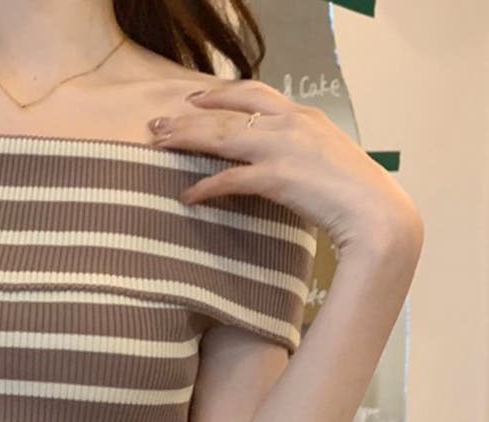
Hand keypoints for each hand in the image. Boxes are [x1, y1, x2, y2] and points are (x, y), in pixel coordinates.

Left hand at [147, 79, 423, 256]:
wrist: (377, 214)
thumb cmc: (354, 194)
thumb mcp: (325, 160)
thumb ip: (299, 152)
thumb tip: (276, 164)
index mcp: (303, 116)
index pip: (253, 94)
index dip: (219, 96)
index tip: (193, 99)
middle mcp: (291, 124)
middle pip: (228, 113)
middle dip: (189, 116)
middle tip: (158, 123)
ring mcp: (284, 148)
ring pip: (222, 137)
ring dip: (187, 139)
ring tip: (159, 144)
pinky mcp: (278, 177)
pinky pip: (229, 179)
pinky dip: (205, 187)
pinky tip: (187, 196)